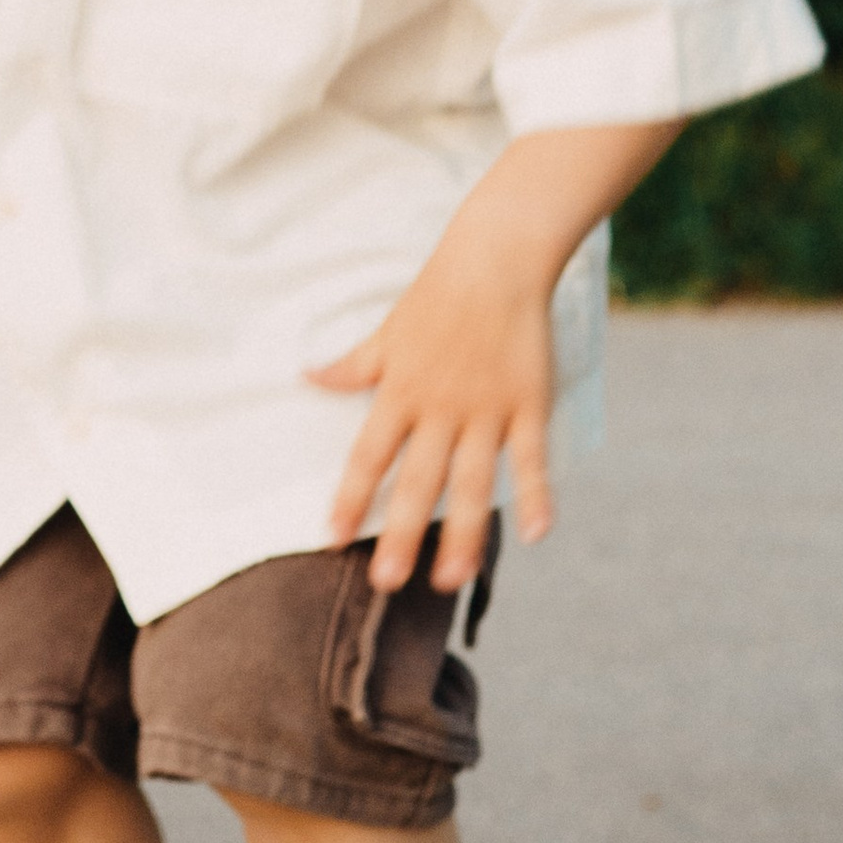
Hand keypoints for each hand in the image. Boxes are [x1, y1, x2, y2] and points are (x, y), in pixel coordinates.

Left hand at [311, 221, 557, 595]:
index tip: (331, 538)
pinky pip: (531, 457)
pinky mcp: (529, 404)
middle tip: (387, 583)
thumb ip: (351, 367)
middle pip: (417, 482)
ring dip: (463, 534)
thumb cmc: (437, 296)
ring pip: (473, 483)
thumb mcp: (386, 334)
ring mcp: (486, 409)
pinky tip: (536, 534)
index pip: (367, 456)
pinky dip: (535, 494)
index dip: (349, 498)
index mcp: (399, 392)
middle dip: (401, 534)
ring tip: (450, 579)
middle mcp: (440, 408)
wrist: (495, 260)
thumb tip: (306, 376)